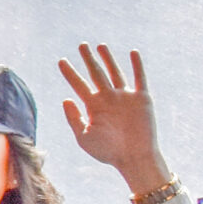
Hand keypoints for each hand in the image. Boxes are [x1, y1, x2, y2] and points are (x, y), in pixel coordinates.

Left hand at [56, 45, 170, 197]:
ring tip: (100, 45)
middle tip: (82, 45)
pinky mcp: (142, 99)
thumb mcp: (84, 137)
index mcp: (93, 106)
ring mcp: (125, 97)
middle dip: (88, 59)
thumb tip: (66, 99)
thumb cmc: (108, 152)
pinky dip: (137, 65)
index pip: (78, 84)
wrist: (134, 158)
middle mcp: (108, 99)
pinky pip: (140, 78)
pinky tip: (133, 52)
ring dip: (108, 58)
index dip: (70, 72)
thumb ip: (74, 119)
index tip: (60, 60)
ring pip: (115, 72)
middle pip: (96, 73)